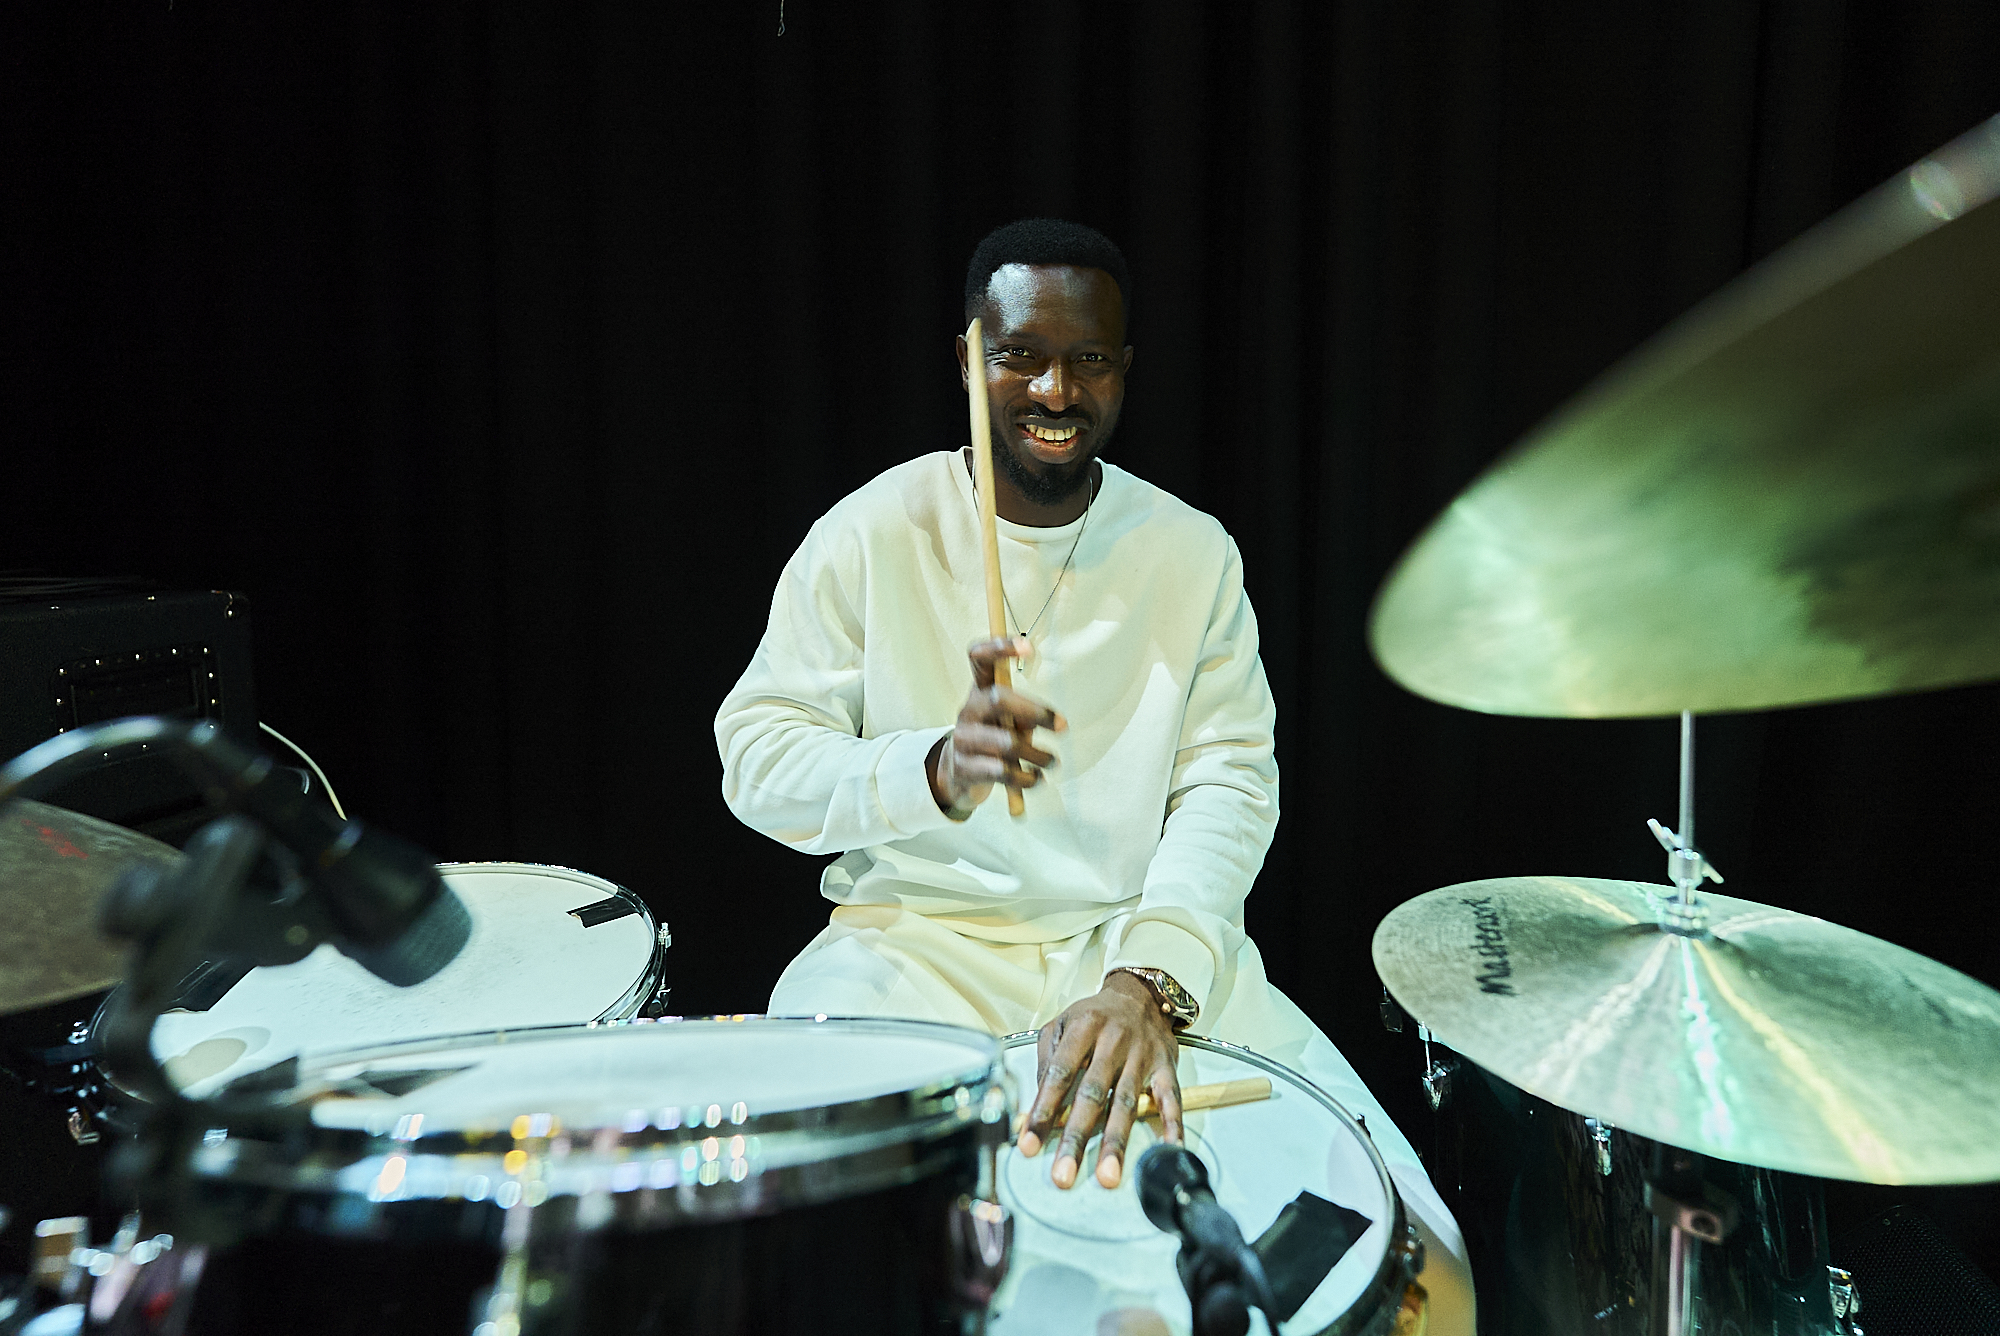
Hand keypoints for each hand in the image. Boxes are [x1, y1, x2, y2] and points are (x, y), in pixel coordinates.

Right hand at [928, 636, 1064, 812]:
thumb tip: (1048, 723)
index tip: (1029, 648)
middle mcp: (968, 710)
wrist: (959, 774)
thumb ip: (1024, 716)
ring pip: (1006, 743)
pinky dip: (1026, 778)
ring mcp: (963, 739)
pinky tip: (1035, 779)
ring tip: (1052, 762)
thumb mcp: (1007, 721)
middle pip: (998, 699)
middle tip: (1062, 727)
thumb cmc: (993, 738)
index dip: (999, 647)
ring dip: (1038, 755)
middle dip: (1035, 712)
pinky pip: (1002, 772)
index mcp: (979, 691)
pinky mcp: (965, 768)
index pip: (979, 658)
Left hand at [1017, 972, 1182, 1189]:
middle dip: (1076, 1138)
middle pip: (1092, 1095)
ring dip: (1116, 1142)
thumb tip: (1039, 1102)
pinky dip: (1173, 1125)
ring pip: (1126, 1103)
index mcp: (1083, 1028)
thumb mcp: (1061, 1023)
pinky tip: (1169, 1150)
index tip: (1029, 1144)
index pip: (1059, 1074)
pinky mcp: (1166, 1067)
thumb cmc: (1095, 1015)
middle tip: (1064, 1175)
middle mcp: (1113, 1042)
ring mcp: (1142, 1056)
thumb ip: (1047, 1059)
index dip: (1043, 1111)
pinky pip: (1171, 1099)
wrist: (1141, 995)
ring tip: (1107, 1176)